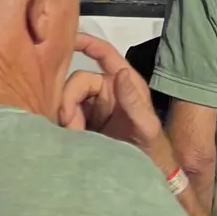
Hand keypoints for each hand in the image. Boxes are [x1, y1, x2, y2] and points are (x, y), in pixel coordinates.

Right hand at [58, 32, 162, 155]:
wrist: (145, 176)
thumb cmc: (152, 148)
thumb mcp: (146, 125)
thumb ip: (133, 100)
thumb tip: (120, 73)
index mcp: (122, 81)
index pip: (103, 53)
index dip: (86, 41)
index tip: (65, 39)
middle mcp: (105, 88)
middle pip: (78, 81)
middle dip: (69, 99)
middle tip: (69, 123)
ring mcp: (93, 105)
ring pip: (69, 97)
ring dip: (66, 114)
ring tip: (72, 134)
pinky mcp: (84, 121)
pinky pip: (67, 114)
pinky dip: (64, 123)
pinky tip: (68, 136)